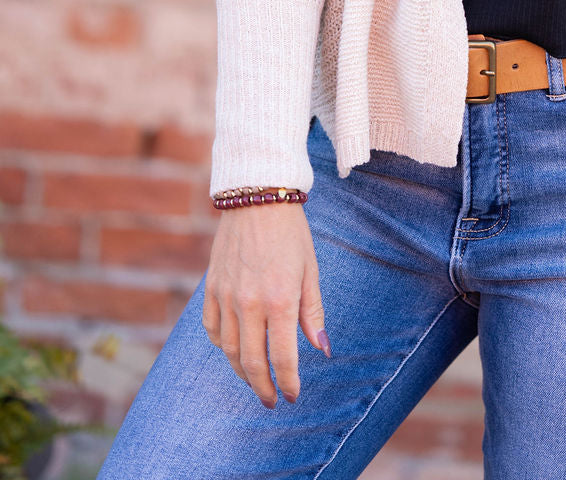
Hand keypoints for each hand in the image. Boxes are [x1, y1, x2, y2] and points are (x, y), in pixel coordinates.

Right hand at [202, 202, 329, 407]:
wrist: (257, 196)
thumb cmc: (291, 233)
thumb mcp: (310, 270)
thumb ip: (312, 311)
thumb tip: (322, 348)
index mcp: (279, 299)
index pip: (282, 357)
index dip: (289, 382)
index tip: (293, 396)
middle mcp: (249, 303)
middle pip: (251, 362)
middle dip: (263, 388)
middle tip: (273, 401)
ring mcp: (226, 296)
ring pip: (229, 351)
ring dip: (242, 372)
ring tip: (256, 380)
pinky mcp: (211, 287)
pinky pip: (212, 329)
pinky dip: (223, 345)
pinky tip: (235, 349)